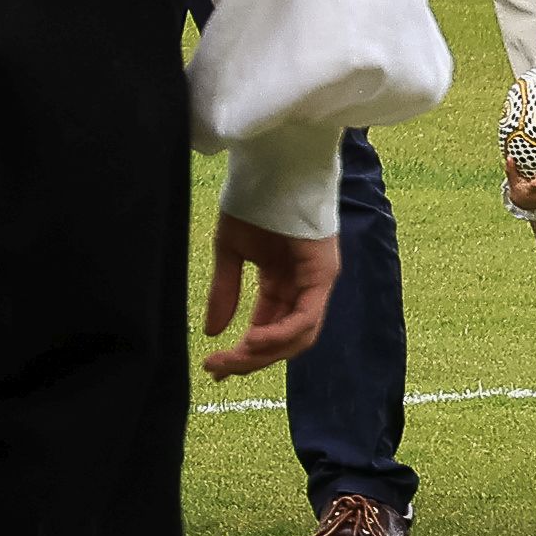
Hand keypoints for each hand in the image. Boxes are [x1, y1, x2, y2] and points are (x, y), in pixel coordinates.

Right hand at [202, 214, 338, 375]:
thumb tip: (212, 333)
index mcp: (281, 283)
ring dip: (266, 354)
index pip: (267, 328)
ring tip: (234, 358)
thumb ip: (225, 292)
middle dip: (251, 360)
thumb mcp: (230, 253)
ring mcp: (316, 283)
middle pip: (285, 341)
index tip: (213, 367)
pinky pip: (305, 316)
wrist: (271, 167)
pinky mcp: (323, 274)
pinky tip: (252, 340)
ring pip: (299, 337)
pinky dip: (281, 333)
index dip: (243, 353)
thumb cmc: (252, 202)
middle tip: (217, 369)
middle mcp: (303, 288)